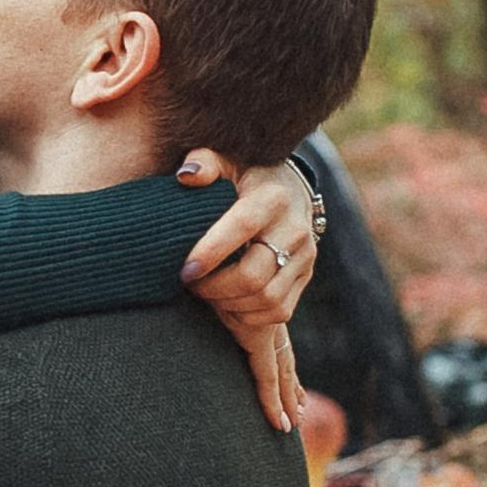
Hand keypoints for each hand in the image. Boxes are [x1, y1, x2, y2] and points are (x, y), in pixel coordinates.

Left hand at [175, 154, 316, 434]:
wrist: (287, 186)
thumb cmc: (242, 172)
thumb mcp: (223, 158)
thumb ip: (204, 163)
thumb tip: (186, 177)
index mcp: (270, 199)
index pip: (240, 228)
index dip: (210, 253)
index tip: (184, 273)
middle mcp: (294, 232)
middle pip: (256, 277)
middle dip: (218, 290)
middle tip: (189, 288)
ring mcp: (303, 261)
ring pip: (269, 305)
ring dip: (234, 311)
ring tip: (208, 302)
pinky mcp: (302, 281)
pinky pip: (279, 316)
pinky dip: (253, 324)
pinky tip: (237, 327)